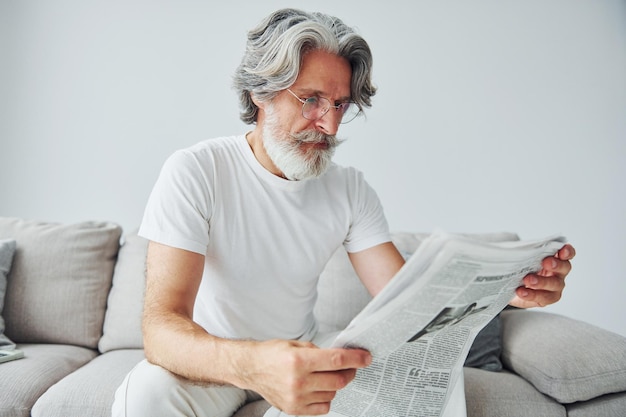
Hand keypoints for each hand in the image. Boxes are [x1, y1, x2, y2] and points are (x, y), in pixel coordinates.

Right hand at [239, 339, 370, 415]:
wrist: (251, 368)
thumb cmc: (272, 354)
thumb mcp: (296, 344)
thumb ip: (319, 351)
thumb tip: (341, 357)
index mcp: (299, 361)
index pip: (336, 361)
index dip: (355, 359)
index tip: (366, 357)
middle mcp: (298, 381)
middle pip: (338, 380)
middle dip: (350, 373)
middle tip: (351, 367)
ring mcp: (296, 398)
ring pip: (332, 394)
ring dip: (335, 385)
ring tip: (326, 376)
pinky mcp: (294, 409)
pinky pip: (323, 407)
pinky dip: (326, 398)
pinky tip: (319, 388)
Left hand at [510, 244, 575, 307]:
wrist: (511, 287)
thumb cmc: (520, 269)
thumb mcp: (522, 259)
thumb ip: (525, 252)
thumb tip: (515, 244)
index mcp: (554, 258)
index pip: (567, 254)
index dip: (567, 251)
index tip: (562, 250)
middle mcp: (558, 272)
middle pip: (564, 267)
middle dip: (556, 264)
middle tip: (546, 262)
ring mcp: (554, 286)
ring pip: (554, 284)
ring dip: (542, 281)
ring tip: (528, 280)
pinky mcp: (546, 298)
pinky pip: (542, 297)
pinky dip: (531, 294)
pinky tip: (522, 291)